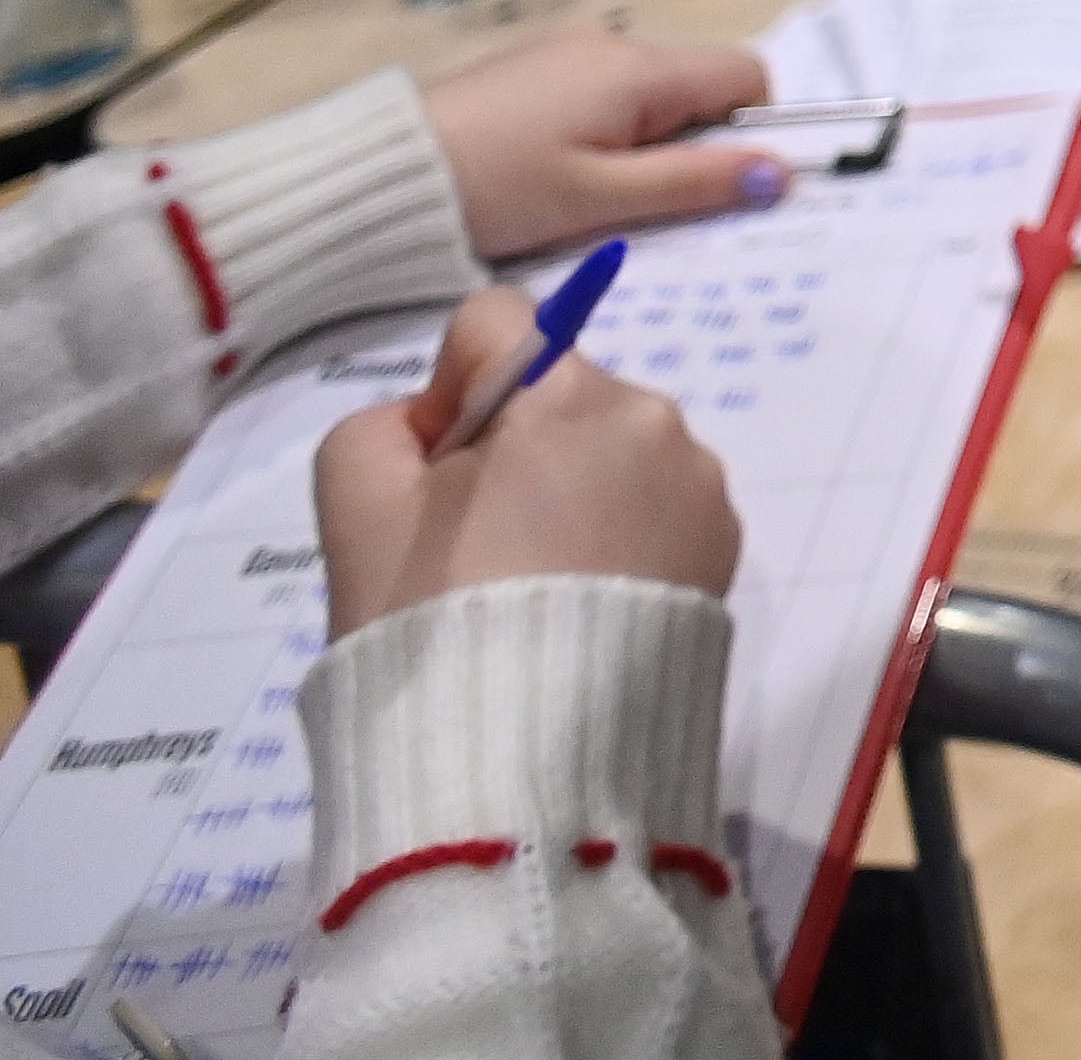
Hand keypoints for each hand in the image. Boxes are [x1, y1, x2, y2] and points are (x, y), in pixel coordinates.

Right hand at [313, 287, 738, 639]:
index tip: (435, 475)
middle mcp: (652, 420)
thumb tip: (445, 422)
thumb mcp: (356, 504)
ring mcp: (699, 486)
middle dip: (511, 453)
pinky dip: (614, 543)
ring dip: (567, 497)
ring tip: (529, 593)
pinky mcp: (723, 549)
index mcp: (568, 394)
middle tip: (473, 552)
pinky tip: (579, 612)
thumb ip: (384, 426)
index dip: (450, 391)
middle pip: (558, 398)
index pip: (498, 325)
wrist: (522, 756)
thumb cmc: (430, 618)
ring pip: (607, 456)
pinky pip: (652, 512)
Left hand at [419, 28, 780, 259]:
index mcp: (640, 68)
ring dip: (648, 146)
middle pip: (697, 86)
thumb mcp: (601, 199)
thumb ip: (694, 183)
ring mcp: (569, 53)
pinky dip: (606, 137)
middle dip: (696, 145)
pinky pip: (604, 98)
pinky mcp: (533, 71)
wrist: (378, 177)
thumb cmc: (497, 188)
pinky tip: (559, 179)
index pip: (746, 75)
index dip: (754, 130)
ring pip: (650, 97)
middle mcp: (612, 44)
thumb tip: (782, 174)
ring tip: (596, 202)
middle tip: (655, 211)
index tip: (723, 188)